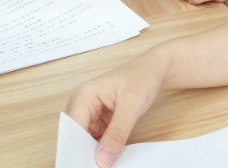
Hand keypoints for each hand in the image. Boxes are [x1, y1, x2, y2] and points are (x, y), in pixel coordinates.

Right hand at [65, 53, 164, 167]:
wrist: (155, 70)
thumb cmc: (142, 76)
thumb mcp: (132, 105)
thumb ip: (117, 132)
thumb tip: (103, 158)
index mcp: (83, 96)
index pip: (72, 130)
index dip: (77, 150)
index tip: (88, 164)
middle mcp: (83, 105)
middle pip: (77, 138)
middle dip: (87, 153)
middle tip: (101, 165)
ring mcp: (91, 114)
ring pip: (87, 142)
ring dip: (96, 153)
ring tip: (108, 162)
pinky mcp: (101, 122)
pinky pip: (98, 141)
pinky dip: (105, 150)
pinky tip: (113, 157)